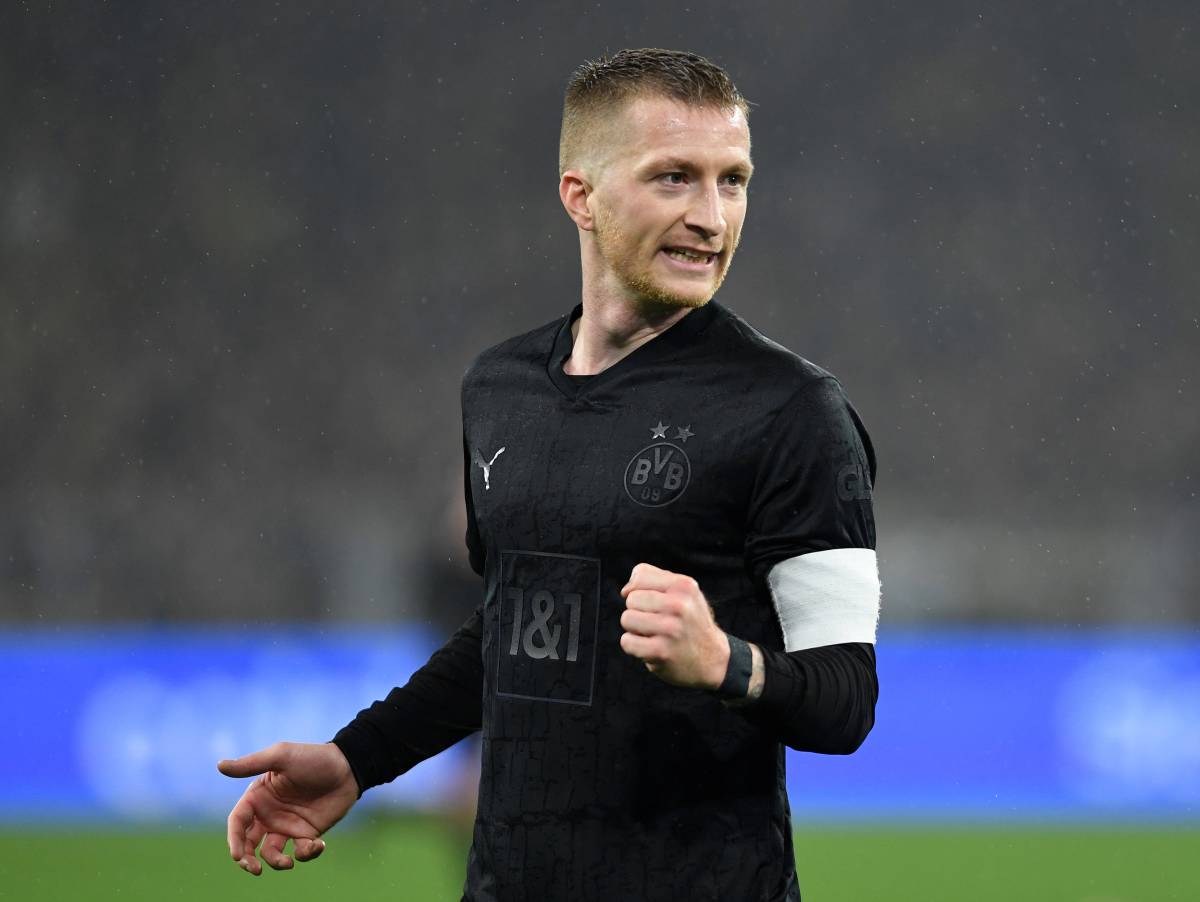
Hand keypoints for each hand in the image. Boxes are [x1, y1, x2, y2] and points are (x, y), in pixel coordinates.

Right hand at [217, 741, 358, 875]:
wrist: (348, 766)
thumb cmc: (313, 758)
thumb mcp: (281, 756)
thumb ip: (251, 764)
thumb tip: (219, 766)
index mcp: (258, 796)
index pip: (237, 823)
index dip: (234, 840)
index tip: (238, 856)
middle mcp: (269, 813)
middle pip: (248, 843)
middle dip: (246, 859)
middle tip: (254, 869)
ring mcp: (287, 825)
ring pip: (270, 853)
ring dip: (275, 863)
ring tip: (288, 862)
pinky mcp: (307, 833)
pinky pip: (299, 851)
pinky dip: (305, 854)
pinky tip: (317, 844)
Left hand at [619, 562, 729, 689]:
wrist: (712, 659)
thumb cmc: (689, 621)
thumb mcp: (682, 592)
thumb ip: (653, 578)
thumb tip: (625, 591)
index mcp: (684, 586)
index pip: (640, 575)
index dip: (639, 589)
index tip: (653, 602)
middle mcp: (679, 605)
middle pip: (631, 599)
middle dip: (638, 611)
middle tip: (657, 622)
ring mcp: (670, 629)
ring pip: (627, 619)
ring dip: (635, 629)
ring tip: (654, 635)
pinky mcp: (661, 652)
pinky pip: (627, 642)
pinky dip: (634, 647)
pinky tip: (651, 649)